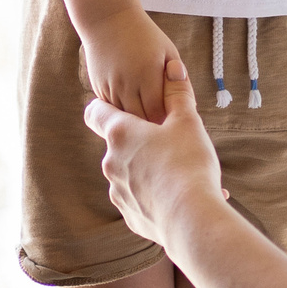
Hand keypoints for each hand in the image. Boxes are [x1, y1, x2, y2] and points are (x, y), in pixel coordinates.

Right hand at [77, 7, 177, 122]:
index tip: (173, 126)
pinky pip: (112, 111)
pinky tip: (131, 116)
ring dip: (135, 124)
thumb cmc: (145, 35)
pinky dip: (122, 116)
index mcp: (147, 75)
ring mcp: (110, 87)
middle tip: (163, 133)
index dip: (166, 123)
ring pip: (123, 119)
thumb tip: (189, 107)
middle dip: (152, 128)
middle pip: (140, 120)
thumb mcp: (168, 51)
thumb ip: (178, 79)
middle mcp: (127, 84)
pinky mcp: (99, 89)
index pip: (158, 113)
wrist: (107, 19)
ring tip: (148, 129)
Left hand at [84, 54, 223, 245]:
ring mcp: (117, 192)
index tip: (119, 107)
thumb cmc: (188, 165)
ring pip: (130, 174)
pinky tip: (181, 198)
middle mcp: (110, 163)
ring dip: (150, 172)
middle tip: (172, 146)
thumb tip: (172, 67)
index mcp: (120, 134)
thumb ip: (177, 94)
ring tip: (183, 176)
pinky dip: (155, 197)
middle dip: (142, 144)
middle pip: (118, 145)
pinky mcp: (129, 216)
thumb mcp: (188, 122)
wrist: (192, 220)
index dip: (103, 106)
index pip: (95, 112)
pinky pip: (140, 200)